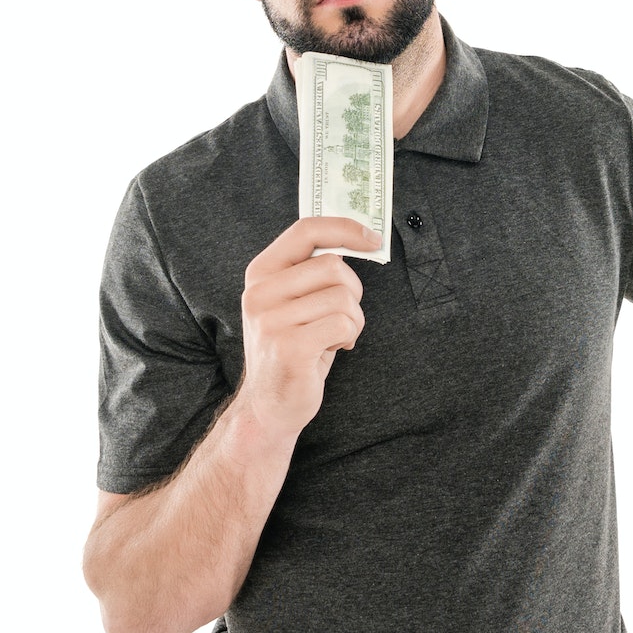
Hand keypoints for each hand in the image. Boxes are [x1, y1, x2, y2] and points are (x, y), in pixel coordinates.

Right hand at [234, 216, 377, 434]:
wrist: (269, 405)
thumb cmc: (292, 348)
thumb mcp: (292, 302)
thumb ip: (312, 271)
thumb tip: (358, 238)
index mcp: (261, 273)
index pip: (306, 230)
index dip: (344, 228)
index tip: (372, 238)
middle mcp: (260, 293)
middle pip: (333, 266)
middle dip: (353, 291)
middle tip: (344, 314)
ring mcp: (272, 320)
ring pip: (343, 297)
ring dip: (352, 319)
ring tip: (335, 336)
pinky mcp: (290, 346)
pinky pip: (343, 323)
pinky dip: (349, 336)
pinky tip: (333, 348)